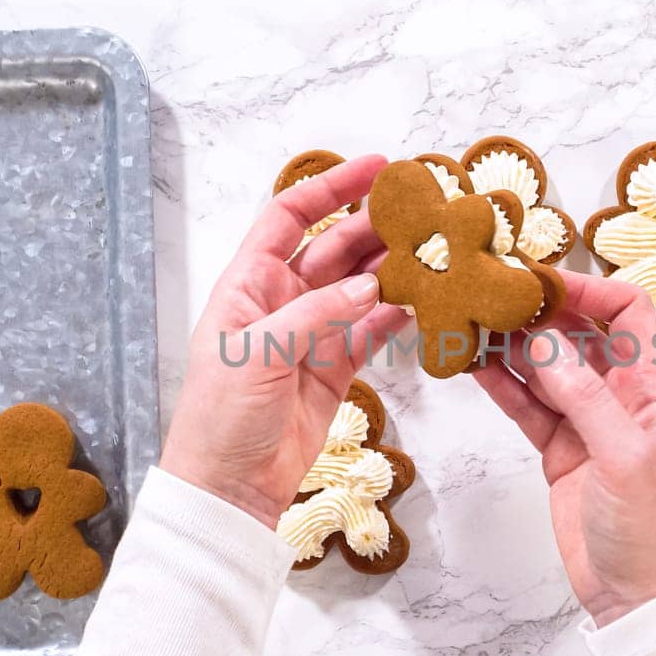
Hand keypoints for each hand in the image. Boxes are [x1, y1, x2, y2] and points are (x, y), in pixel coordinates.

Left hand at [161, 156, 408, 527]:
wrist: (228, 486)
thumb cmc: (221, 417)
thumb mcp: (259, 354)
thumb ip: (316, 313)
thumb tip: (370, 284)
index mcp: (248, 284)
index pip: (289, 218)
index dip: (328, 189)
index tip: (373, 168)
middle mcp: (281, 301)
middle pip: (333, 247)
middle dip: (374, 225)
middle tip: (421, 210)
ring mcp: (312, 334)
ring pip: (360, 286)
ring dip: (392, 267)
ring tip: (433, 249)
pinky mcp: (336, 368)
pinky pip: (373, 329)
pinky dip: (398, 313)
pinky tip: (425, 298)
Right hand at [475, 272, 655, 626]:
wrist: (637, 598)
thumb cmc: (652, 530)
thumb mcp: (625, 458)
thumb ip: (585, 397)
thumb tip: (546, 341)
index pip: (629, 314)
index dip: (590, 291)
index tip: (541, 281)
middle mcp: (623, 396)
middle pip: (580, 334)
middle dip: (539, 311)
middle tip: (492, 292)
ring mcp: (589, 421)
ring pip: (546, 366)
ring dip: (513, 344)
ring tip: (471, 321)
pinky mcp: (560, 448)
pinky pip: (528, 404)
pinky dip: (501, 384)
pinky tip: (472, 364)